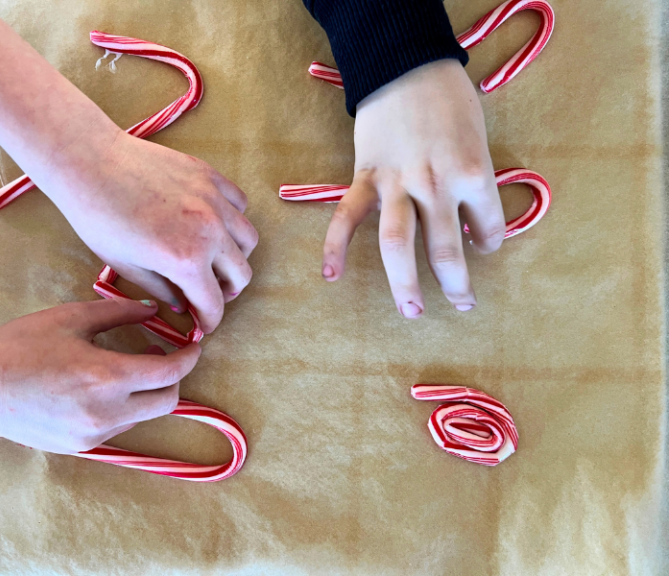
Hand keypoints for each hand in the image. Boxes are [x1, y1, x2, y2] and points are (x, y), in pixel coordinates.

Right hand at [0, 298, 199, 452]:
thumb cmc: (20, 345)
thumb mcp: (72, 318)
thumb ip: (121, 312)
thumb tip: (154, 309)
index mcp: (107, 376)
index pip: (170, 373)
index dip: (188, 357)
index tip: (192, 345)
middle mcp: (106, 412)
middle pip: (168, 401)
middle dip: (172, 378)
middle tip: (159, 355)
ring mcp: (93, 435)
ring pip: (144, 416)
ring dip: (146, 393)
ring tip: (124, 368)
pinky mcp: (80, 448)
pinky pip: (118, 428)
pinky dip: (123, 408)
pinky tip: (101, 389)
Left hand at [47, 130, 258, 333]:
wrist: (90, 163)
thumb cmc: (99, 217)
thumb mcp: (126, 266)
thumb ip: (162, 290)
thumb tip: (182, 304)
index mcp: (187, 260)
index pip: (214, 303)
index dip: (210, 321)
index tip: (205, 325)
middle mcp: (210, 231)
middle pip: (241, 274)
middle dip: (227, 292)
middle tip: (210, 293)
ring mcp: (214, 200)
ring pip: (248, 239)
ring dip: (236, 256)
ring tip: (217, 258)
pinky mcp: (210, 176)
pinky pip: (239, 204)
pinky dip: (233, 218)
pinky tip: (214, 222)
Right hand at [321, 59, 503, 316]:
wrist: (407, 64)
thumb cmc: (451, 100)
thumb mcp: (478, 139)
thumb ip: (473, 183)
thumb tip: (465, 222)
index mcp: (473, 174)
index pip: (488, 227)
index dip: (490, 242)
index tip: (484, 245)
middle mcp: (436, 186)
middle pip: (445, 250)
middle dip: (456, 285)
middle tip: (462, 306)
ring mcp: (396, 184)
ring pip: (398, 245)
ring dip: (405, 283)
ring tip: (413, 312)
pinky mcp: (365, 178)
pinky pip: (347, 218)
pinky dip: (335, 247)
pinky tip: (331, 276)